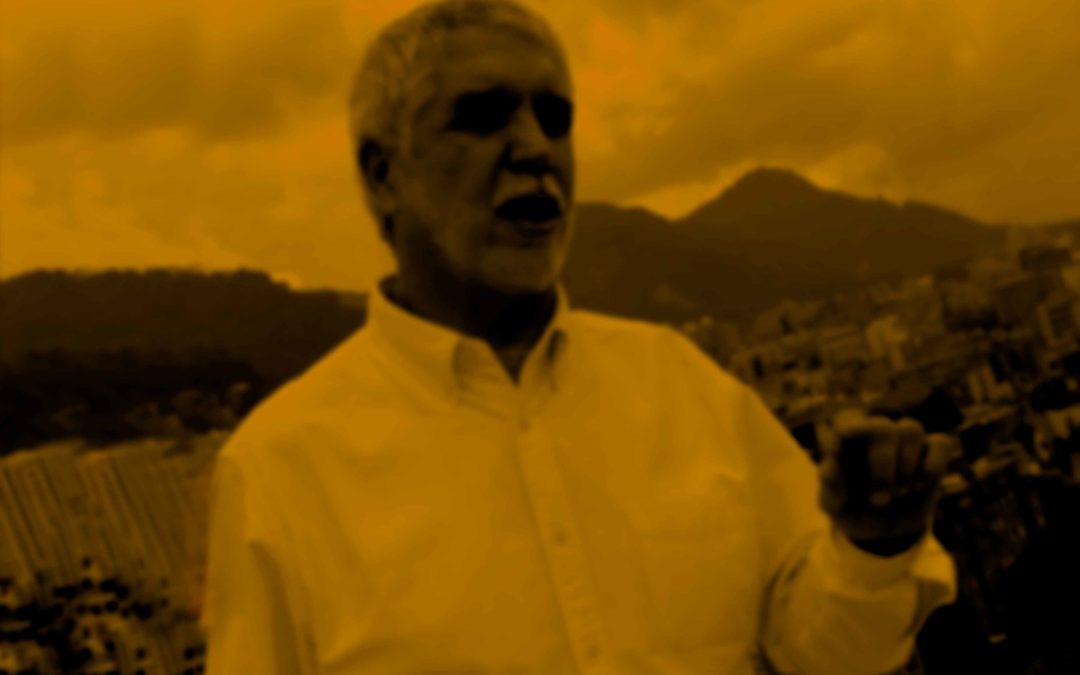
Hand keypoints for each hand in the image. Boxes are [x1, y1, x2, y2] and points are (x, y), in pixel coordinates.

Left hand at [816, 408, 952, 555]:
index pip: (846, 419)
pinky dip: (932, 467)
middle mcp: (874, 433)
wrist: (884, 532)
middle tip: (879, 500)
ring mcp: (904, 442)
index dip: (849, 431)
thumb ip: (831, 488)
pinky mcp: (931, 453)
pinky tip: (919, 487)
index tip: (844, 449)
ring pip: (911, 429)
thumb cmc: (852, 511)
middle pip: (882, 427)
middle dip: (883, 465)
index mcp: (845, 441)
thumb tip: (828, 465)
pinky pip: (940, 444)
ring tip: (900, 494)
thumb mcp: (835, 508)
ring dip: (906, 466)